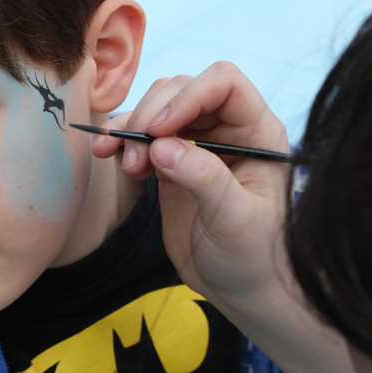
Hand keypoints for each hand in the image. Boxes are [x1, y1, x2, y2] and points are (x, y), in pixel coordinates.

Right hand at [93, 61, 294, 308]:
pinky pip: (143, 134)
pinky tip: (113, 159)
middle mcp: (230, 129)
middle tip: (137, 156)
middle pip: (184, 89)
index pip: (225, 84)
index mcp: (258, 133)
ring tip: (127, 167)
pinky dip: (123, 141)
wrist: (241, 288)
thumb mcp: (235, 220)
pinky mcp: (173, 161)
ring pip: (158, 107)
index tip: (160, 129)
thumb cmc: (254, 256)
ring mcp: (199, 143)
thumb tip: (161, 146)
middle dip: (152, 115)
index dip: (189, 96)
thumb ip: (204, 179)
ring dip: (133, 128)